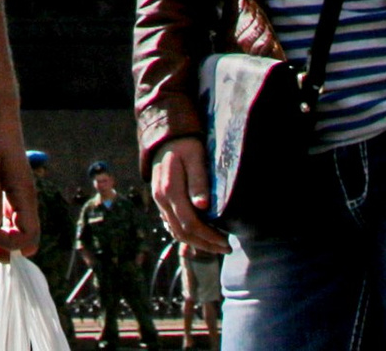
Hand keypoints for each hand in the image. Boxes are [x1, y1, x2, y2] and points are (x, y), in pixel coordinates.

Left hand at [0, 95, 37, 259]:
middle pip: (24, 236)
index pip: (28, 236)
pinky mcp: (10, 187)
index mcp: (24, 193)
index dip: (9, 244)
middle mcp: (26, 197)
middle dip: (5, 245)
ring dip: (1, 235)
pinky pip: (10, 214)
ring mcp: (19, 192)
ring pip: (17, 226)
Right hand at [150, 139, 223, 254]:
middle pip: (182, 232)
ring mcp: (158, 200)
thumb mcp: (196, 159)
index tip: (227, 242)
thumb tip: (203, 207)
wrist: (166, 137)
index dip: (209, 237)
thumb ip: (198, 182)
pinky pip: (171, 224)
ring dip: (196, 243)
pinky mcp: (160, 201)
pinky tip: (200, 236)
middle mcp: (161, 198)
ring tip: (216, 245)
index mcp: (170, 189)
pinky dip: (186, 234)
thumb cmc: (186, 146)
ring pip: (175, 231)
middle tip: (226, 248)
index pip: (190, 223)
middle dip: (205, 244)